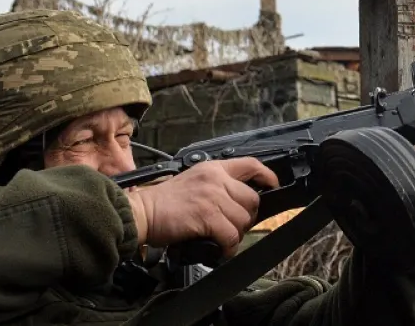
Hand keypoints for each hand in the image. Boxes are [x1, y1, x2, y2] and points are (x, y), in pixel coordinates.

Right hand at [125, 157, 279, 255]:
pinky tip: (219, 249)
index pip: (251, 164)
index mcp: (213, 168)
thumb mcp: (193, 180)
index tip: (272, 185)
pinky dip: (228, 247)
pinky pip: (231, 235)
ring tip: (221, 238)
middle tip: (232, 226)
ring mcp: (212, 197)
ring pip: (243, 220)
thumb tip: (237, 201)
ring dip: (235, 234)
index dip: (267, 176)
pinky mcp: (207, 216)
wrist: (142, 212)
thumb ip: (216, 184)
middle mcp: (216, 179)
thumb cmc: (163, 202)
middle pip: (252, 199)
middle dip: (247, 217)